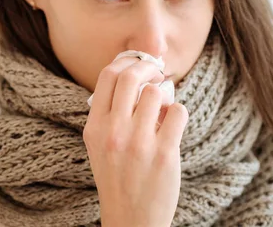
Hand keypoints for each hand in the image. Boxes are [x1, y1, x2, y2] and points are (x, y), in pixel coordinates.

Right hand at [83, 56, 188, 226]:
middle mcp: (113, 132)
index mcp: (94, 127)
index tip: (137, 63)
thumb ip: (109, 113)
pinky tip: (172, 124)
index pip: (107, 76)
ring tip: (162, 110)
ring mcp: (139, 143)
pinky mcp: (164, 154)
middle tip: (156, 73)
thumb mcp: (99, 144)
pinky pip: (177, 111)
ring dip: (163, 95)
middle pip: (130, 77)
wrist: (131, 218)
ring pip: (156, 92)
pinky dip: (178, 112)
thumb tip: (136, 76)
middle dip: (147, 68)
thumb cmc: (117, 177)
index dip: (126, 61)